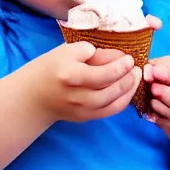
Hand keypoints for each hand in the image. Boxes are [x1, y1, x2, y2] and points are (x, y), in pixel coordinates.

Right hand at [22, 42, 139, 122]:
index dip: (120, 66)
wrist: (34, 95)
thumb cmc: (52, 67)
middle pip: (110, 90)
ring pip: (113, 103)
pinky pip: (110, 112)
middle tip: (136, 67)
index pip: (102, 74)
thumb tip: (119, 57)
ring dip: (129, 89)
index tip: (129, 58)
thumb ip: (95, 52)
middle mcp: (76, 96)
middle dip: (128, 78)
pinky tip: (128, 89)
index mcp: (70, 75)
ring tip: (135, 77)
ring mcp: (81, 110)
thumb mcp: (69, 51)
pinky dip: (123, 101)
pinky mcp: (85, 118)